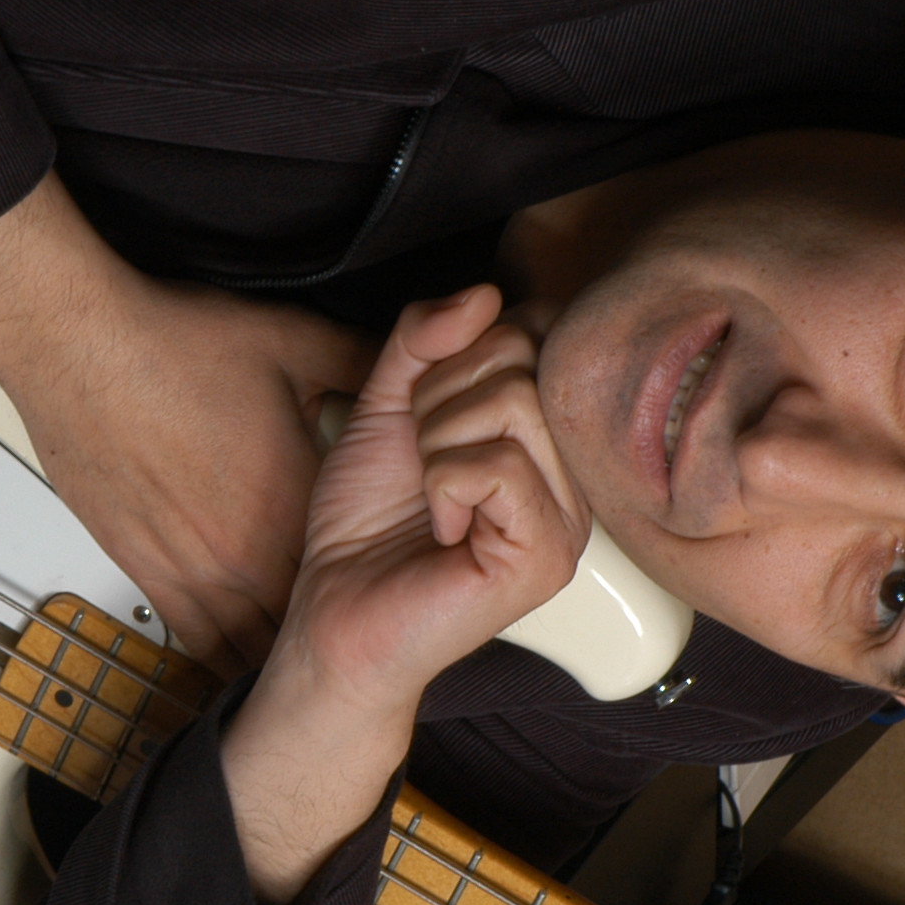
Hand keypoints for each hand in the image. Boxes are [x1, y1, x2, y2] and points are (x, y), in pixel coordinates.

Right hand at [0, 174, 373, 674]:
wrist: (80, 348)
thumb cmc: (173, 344)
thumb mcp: (294, 342)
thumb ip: (363, 364)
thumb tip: (416, 363)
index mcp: (292, 502)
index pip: (354, 573)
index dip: (375, 588)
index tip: (390, 595)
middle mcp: (242, 550)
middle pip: (303, 624)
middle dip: (331, 633)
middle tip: (354, 643)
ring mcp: (190, 566)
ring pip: (248, 643)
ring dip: (274, 653)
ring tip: (303, 666)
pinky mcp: (142, 566)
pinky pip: (193, 637)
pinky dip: (220, 658)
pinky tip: (238, 665)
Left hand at [222, 287, 586, 903]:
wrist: (334, 614)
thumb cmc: (364, 524)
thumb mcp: (384, 406)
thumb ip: (425, 340)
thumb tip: (485, 291)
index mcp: (544, 432)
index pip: (531, 330)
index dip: (457, 351)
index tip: (423, 413)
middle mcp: (571, 471)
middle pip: (521, 358)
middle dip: (439, 397)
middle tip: (421, 463)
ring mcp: (569, 517)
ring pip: (513, 405)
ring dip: (438, 443)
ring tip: (432, 497)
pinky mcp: (548, 556)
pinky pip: (501, 464)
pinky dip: (446, 484)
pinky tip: (443, 529)